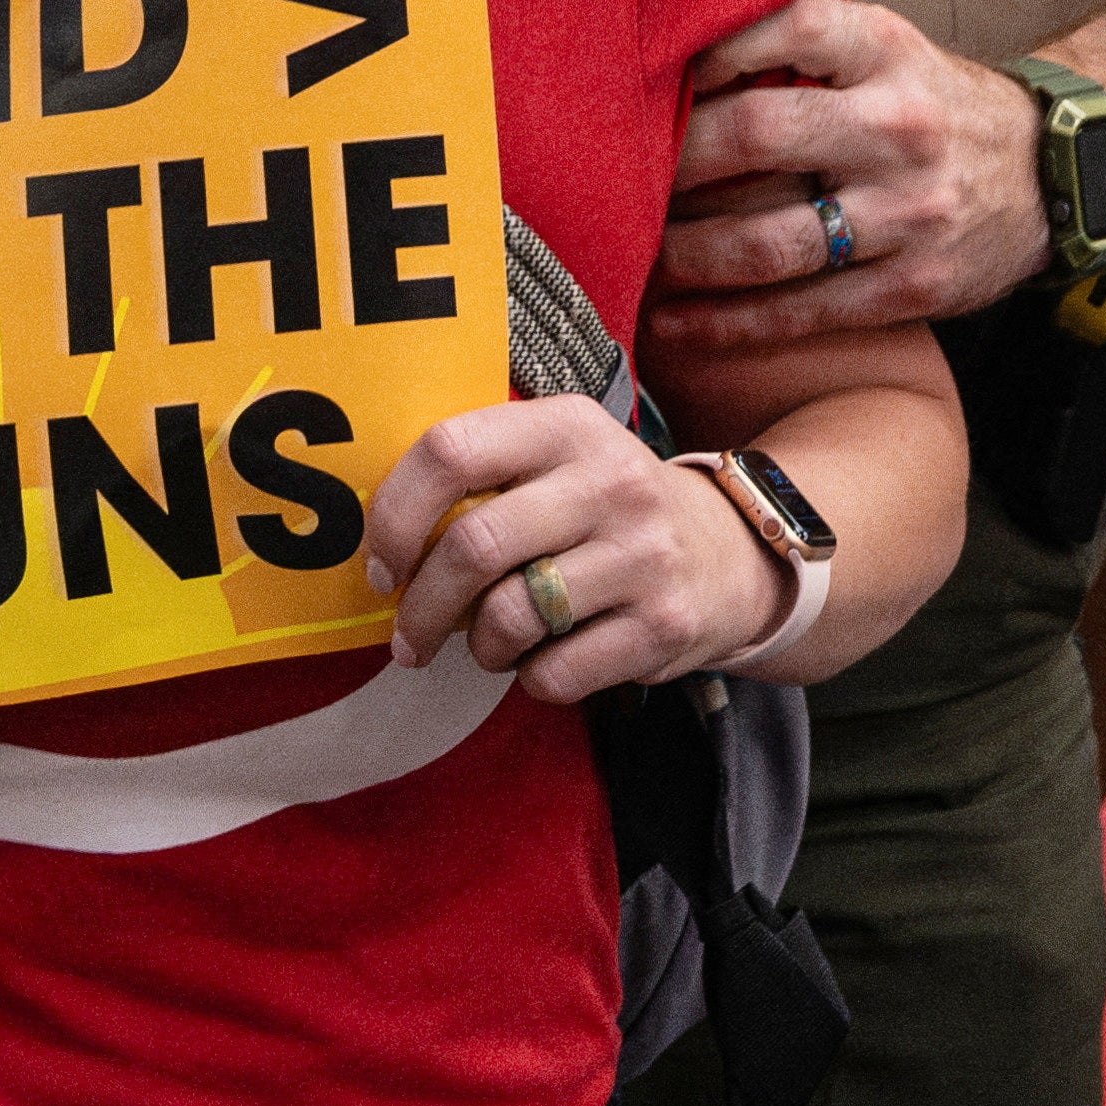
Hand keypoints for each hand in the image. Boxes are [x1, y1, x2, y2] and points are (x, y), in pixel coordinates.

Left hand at [360, 395, 784, 700]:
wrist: (727, 555)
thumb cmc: (605, 512)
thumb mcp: (559, 459)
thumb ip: (482, 474)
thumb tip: (378, 540)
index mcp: (569, 426)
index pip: (451, 450)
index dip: (395, 516)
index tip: (383, 565)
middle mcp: (611, 480)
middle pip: (472, 545)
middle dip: (421, 607)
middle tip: (410, 635)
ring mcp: (643, 553)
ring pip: (509, 618)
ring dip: (480, 647)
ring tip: (492, 644)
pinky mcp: (662, 624)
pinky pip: (554, 674)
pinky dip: (531, 679)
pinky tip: (548, 658)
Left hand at [653, 0, 1051, 345]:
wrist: (1051, 178)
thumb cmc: (936, 108)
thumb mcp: (893, 50)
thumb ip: (808, 46)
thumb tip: (683, 40)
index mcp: (889, 52)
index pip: (789, 29)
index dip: (711, 49)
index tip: (653, 74)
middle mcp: (900, 127)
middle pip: (761, 135)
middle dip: (675, 161)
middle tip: (620, 177)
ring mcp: (910, 211)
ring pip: (772, 242)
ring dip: (688, 254)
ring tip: (638, 256)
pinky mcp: (915, 285)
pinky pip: (804, 310)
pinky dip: (729, 324)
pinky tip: (675, 323)